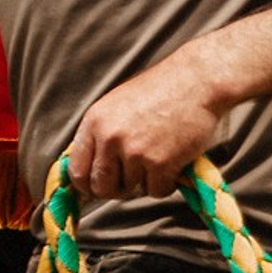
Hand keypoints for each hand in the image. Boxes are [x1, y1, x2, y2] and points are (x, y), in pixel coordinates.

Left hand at [67, 47, 228, 203]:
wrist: (195, 81)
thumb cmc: (159, 91)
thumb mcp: (117, 105)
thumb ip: (101, 135)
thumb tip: (87, 172)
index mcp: (94, 120)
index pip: (76, 170)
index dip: (86, 185)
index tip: (97, 188)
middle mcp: (110, 137)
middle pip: (101, 187)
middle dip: (116, 189)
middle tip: (132, 178)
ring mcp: (134, 151)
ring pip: (131, 190)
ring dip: (145, 180)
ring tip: (159, 153)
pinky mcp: (160, 163)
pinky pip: (156, 191)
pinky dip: (166, 183)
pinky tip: (173, 160)